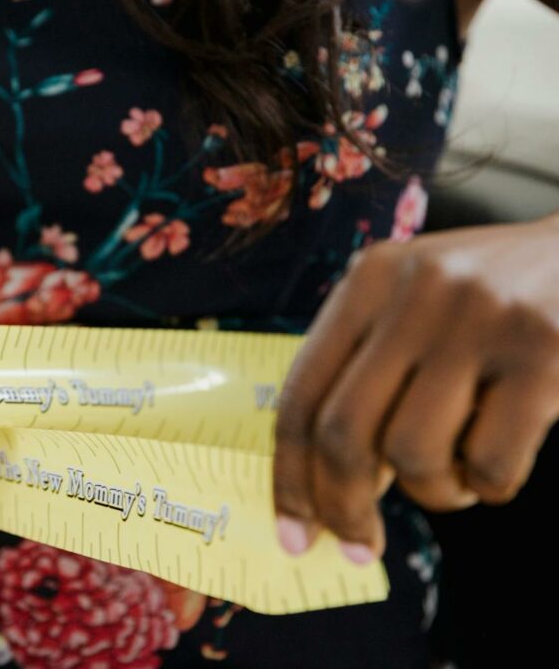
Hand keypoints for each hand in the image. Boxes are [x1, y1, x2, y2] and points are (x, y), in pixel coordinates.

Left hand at [273, 216, 558, 562]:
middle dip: (343, 505)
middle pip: (343, 431)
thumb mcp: (417, 306)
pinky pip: (490, 462)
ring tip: (454, 477)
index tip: (292, 534)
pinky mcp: (544, 352)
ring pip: (412, 452)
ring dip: (430, 493)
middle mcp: (415, 293)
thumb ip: (368, 375)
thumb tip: (326, 487)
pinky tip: (495, 463)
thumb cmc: (494, 298)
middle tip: (361, 544)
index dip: (290, 476)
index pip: (301, 394)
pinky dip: (487, 486)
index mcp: (369, 279)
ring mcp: (480, 320)